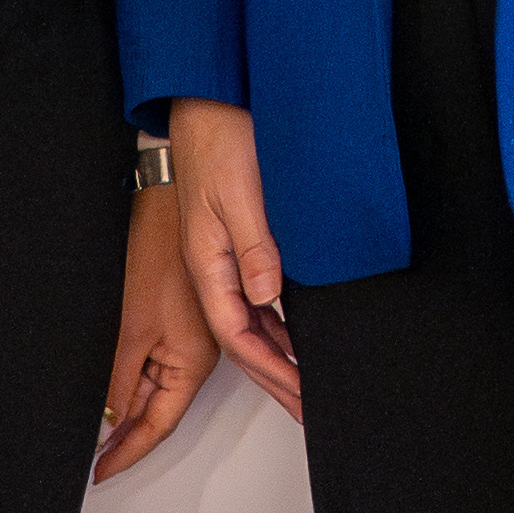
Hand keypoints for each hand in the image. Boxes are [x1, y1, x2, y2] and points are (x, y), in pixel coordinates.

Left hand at [95, 180, 217, 480]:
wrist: (162, 199)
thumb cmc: (158, 251)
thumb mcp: (130, 329)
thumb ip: (117, 382)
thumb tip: (105, 423)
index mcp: (192, 363)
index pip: (157, 425)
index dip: (127, 453)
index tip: (99, 474)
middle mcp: (191, 355)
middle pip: (151, 408)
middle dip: (118, 432)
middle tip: (83, 457)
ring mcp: (179, 337)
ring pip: (142, 384)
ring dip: (114, 403)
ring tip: (79, 426)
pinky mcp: (165, 318)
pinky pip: (140, 359)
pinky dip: (116, 375)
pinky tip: (92, 382)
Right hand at [165, 103, 303, 421]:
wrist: (209, 103)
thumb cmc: (219, 139)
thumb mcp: (240, 194)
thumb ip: (255, 246)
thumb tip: (267, 295)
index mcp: (207, 263)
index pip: (239, 334)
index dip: (271, 368)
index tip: (299, 394)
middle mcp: (213, 267)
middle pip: (243, 339)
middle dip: (275, 378)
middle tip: (305, 408)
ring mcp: (224, 258)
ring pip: (250, 324)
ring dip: (277, 356)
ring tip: (304, 386)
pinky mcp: (238, 243)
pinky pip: (256, 299)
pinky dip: (277, 326)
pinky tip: (295, 337)